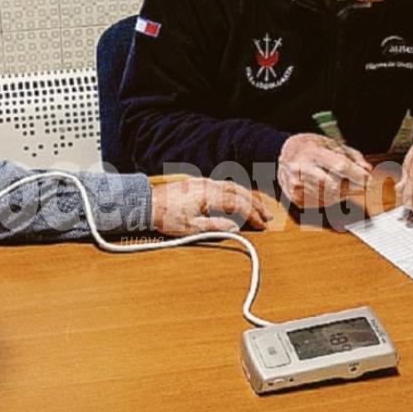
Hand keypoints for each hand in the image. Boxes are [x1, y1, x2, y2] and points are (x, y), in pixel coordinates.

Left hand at [151, 177, 275, 234]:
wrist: (146, 204)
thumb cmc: (165, 217)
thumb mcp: (191, 229)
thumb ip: (215, 228)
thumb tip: (235, 228)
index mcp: (209, 195)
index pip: (238, 203)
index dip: (252, 215)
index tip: (262, 225)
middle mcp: (208, 185)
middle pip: (239, 192)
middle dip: (255, 204)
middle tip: (267, 216)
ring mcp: (203, 182)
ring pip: (232, 186)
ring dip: (247, 197)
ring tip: (257, 209)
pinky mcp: (197, 183)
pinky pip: (223, 185)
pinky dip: (235, 193)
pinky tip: (237, 200)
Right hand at [277, 134, 371, 207]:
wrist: (284, 156)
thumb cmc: (311, 148)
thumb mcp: (332, 144)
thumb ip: (352, 156)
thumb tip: (367, 170)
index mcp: (311, 152)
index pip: (339, 165)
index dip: (357, 174)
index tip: (368, 179)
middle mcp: (301, 169)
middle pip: (335, 185)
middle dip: (352, 187)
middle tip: (360, 184)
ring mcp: (296, 186)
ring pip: (330, 198)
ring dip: (344, 194)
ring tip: (345, 184)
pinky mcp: (296, 199)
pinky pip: (322, 204)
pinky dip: (332, 199)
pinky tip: (331, 190)